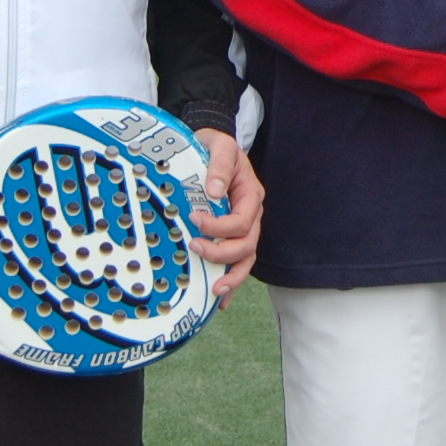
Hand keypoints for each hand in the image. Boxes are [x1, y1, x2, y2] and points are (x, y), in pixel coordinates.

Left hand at [188, 128, 264, 300]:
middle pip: (245, 245)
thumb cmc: (215, 146)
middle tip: (195, 248)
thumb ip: (220, 166)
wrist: (211, 145)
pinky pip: (236, 262)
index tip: (195, 220)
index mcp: (251, 195)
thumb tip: (214, 191)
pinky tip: (219, 299)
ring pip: (245, 259)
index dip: (219, 227)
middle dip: (221, 254)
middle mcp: (251, 215)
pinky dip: (230, 280)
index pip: (241, 221)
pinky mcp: (230, 235)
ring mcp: (243, 228)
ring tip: (215, 291)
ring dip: (232, 277)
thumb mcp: (220, 146)